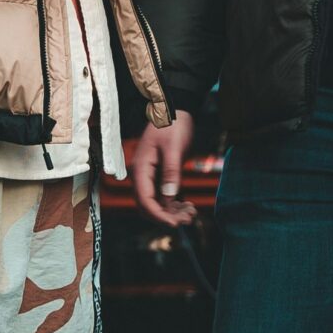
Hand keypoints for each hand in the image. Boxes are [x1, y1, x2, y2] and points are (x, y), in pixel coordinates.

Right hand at [127, 111, 196, 227]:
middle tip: (187, 220)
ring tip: (191, 214)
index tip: (174, 224)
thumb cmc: (172, 124)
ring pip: (157, 203)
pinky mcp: (160, 174)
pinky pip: (164, 196)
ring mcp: (151, 175)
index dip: (158, 215)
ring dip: (172, 212)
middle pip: (148, 205)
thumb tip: (170, 196)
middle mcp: (142, 174)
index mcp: (141, 168)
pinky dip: (175, 203)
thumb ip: (171, 172)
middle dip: (166, 216)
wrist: (175, 109)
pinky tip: (188, 206)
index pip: (144, 200)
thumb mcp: (173, 148)